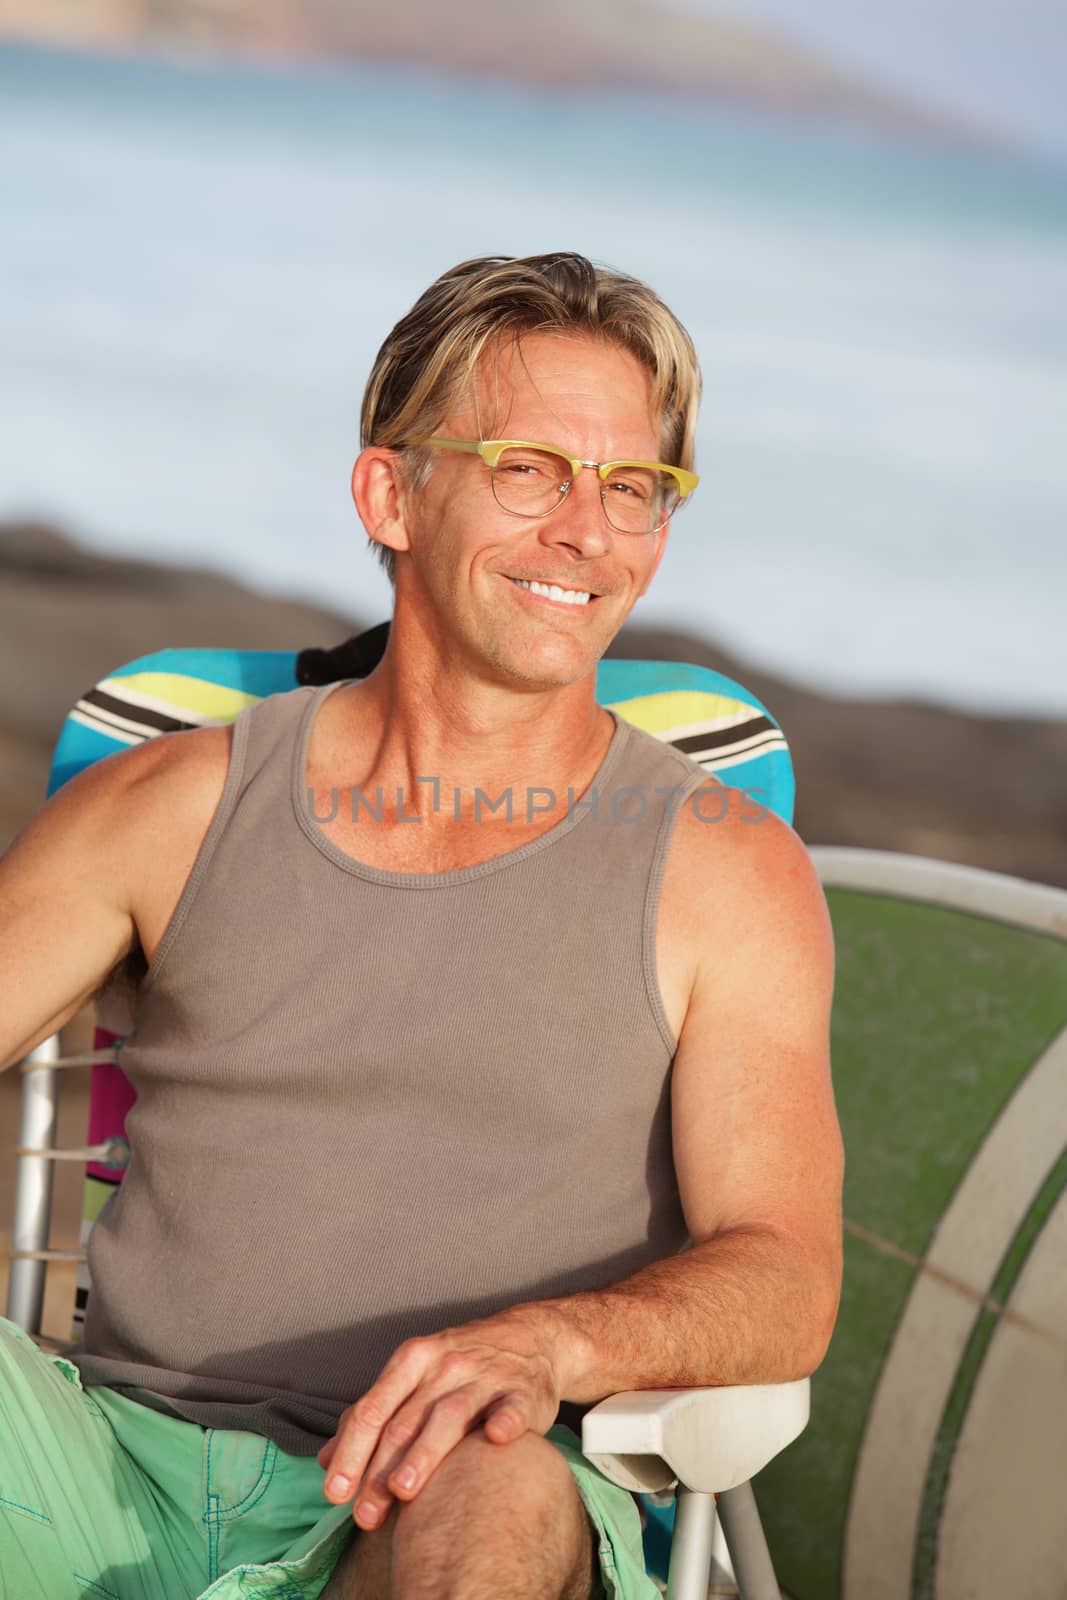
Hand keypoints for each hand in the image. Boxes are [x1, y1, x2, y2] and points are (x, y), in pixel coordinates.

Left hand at [317, 1310, 564, 1528]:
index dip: (352, 1451)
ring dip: (425, 1451)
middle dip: (381, 1470)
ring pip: (450, 1415)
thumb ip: (372, 1415)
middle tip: (364, 1516)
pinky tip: (494, 1438)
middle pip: (405, 1421)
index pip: (373, 1409)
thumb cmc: (460, 1367)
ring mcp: (485, 1377)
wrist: (532, 1338)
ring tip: (404, 1490)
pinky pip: (512, 1408)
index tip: (335, 1494)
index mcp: (413, 1361)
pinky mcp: (523, 1392)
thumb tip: (325, 1460)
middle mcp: (445, 1365)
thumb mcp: (413, 1376)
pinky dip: (504, 1422)